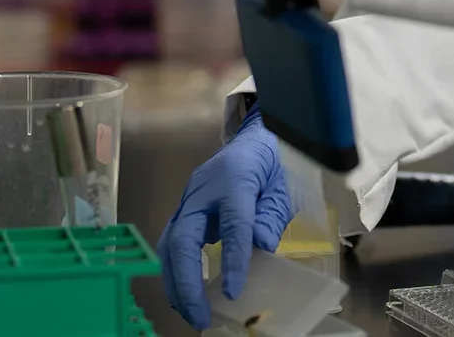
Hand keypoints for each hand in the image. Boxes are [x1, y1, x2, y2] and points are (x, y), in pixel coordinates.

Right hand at [159, 112, 294, 328]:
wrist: (252, 136)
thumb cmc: (271, 160)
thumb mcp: (284, 185)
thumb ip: (272, 215)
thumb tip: (261, 248)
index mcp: (234, 178)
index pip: (232, 223)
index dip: (232, 258)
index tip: (233, 293)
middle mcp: (202, 190)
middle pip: (183, 237)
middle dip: (186, 281)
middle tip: (200, 316)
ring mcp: (189, 200)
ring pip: (170, 244)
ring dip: (176, 283)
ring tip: (191, 314)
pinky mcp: (185, 211)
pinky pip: (174, 244)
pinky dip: (177, 272)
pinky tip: (187, 296)